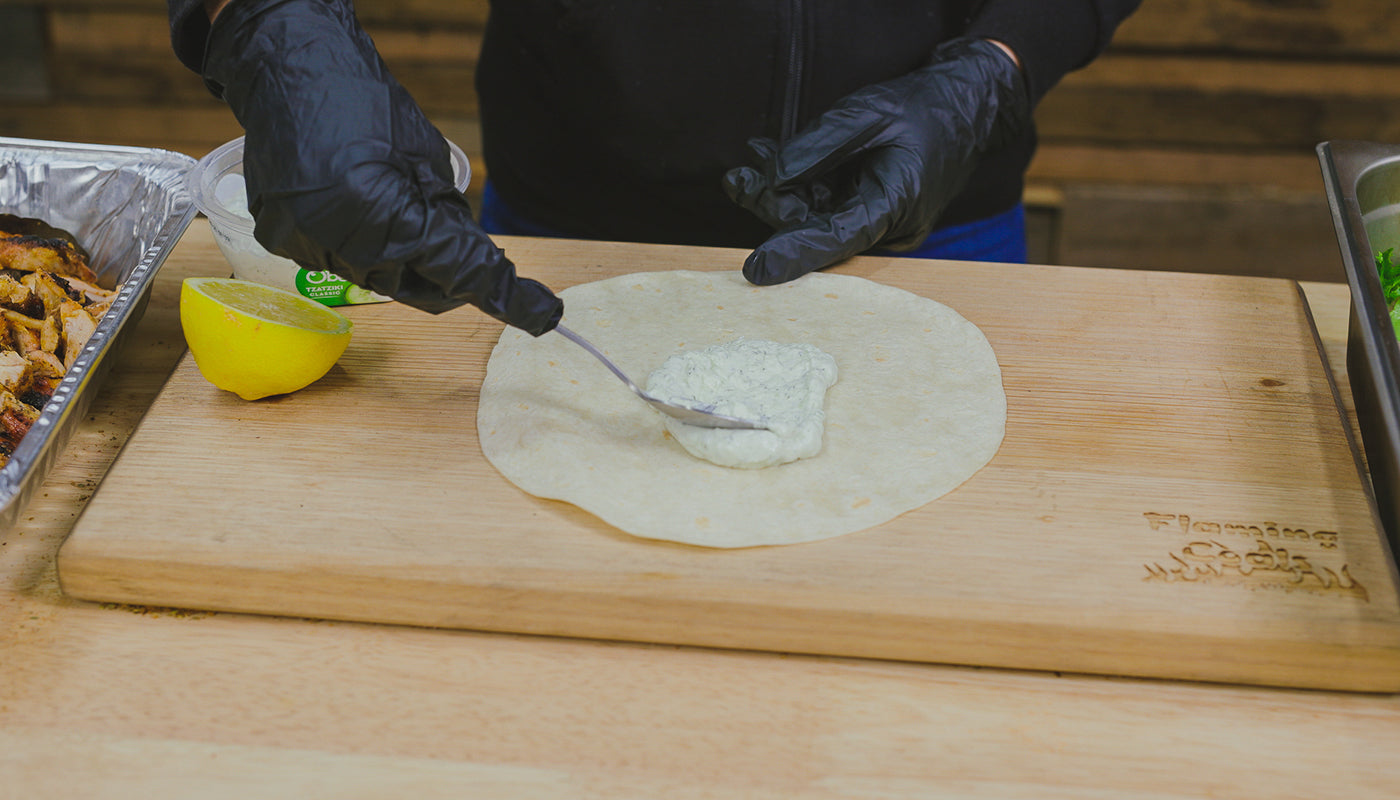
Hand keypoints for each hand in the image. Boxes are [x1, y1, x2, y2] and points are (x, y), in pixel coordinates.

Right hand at [202, 0, 561, 334]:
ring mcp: (307, 246)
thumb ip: (449, 215)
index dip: (507, 296)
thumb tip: (471, 255)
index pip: (462, 271)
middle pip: (417, 288)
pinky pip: (337, 259)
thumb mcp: (425, 156)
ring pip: (376, 277)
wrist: (285, 68)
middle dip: (442, 270)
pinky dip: (356, 241)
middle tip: (448, 229)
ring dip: (397, 254)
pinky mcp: (282, 241)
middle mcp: (344, 244)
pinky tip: (350, 199)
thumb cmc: (361, 99)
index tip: (543, 314)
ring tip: (385, 195)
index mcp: (387, 217)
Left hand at [722, 38, 1029, 285]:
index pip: (835, 239)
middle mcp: (888, 226)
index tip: (755, 271)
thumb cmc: (922, 108)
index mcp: (896, 204)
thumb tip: (772, 178)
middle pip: (818, 228)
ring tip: (746, 167)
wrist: (967, 108)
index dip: (792, 254)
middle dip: (773, 205)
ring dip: (780, 192)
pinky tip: (770, 162)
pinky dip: (800, 186)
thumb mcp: (867, 113)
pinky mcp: (871, 212)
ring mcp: (880, 222)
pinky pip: (827, 205)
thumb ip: (817, 146)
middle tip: (737, 179)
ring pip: (817, 216)